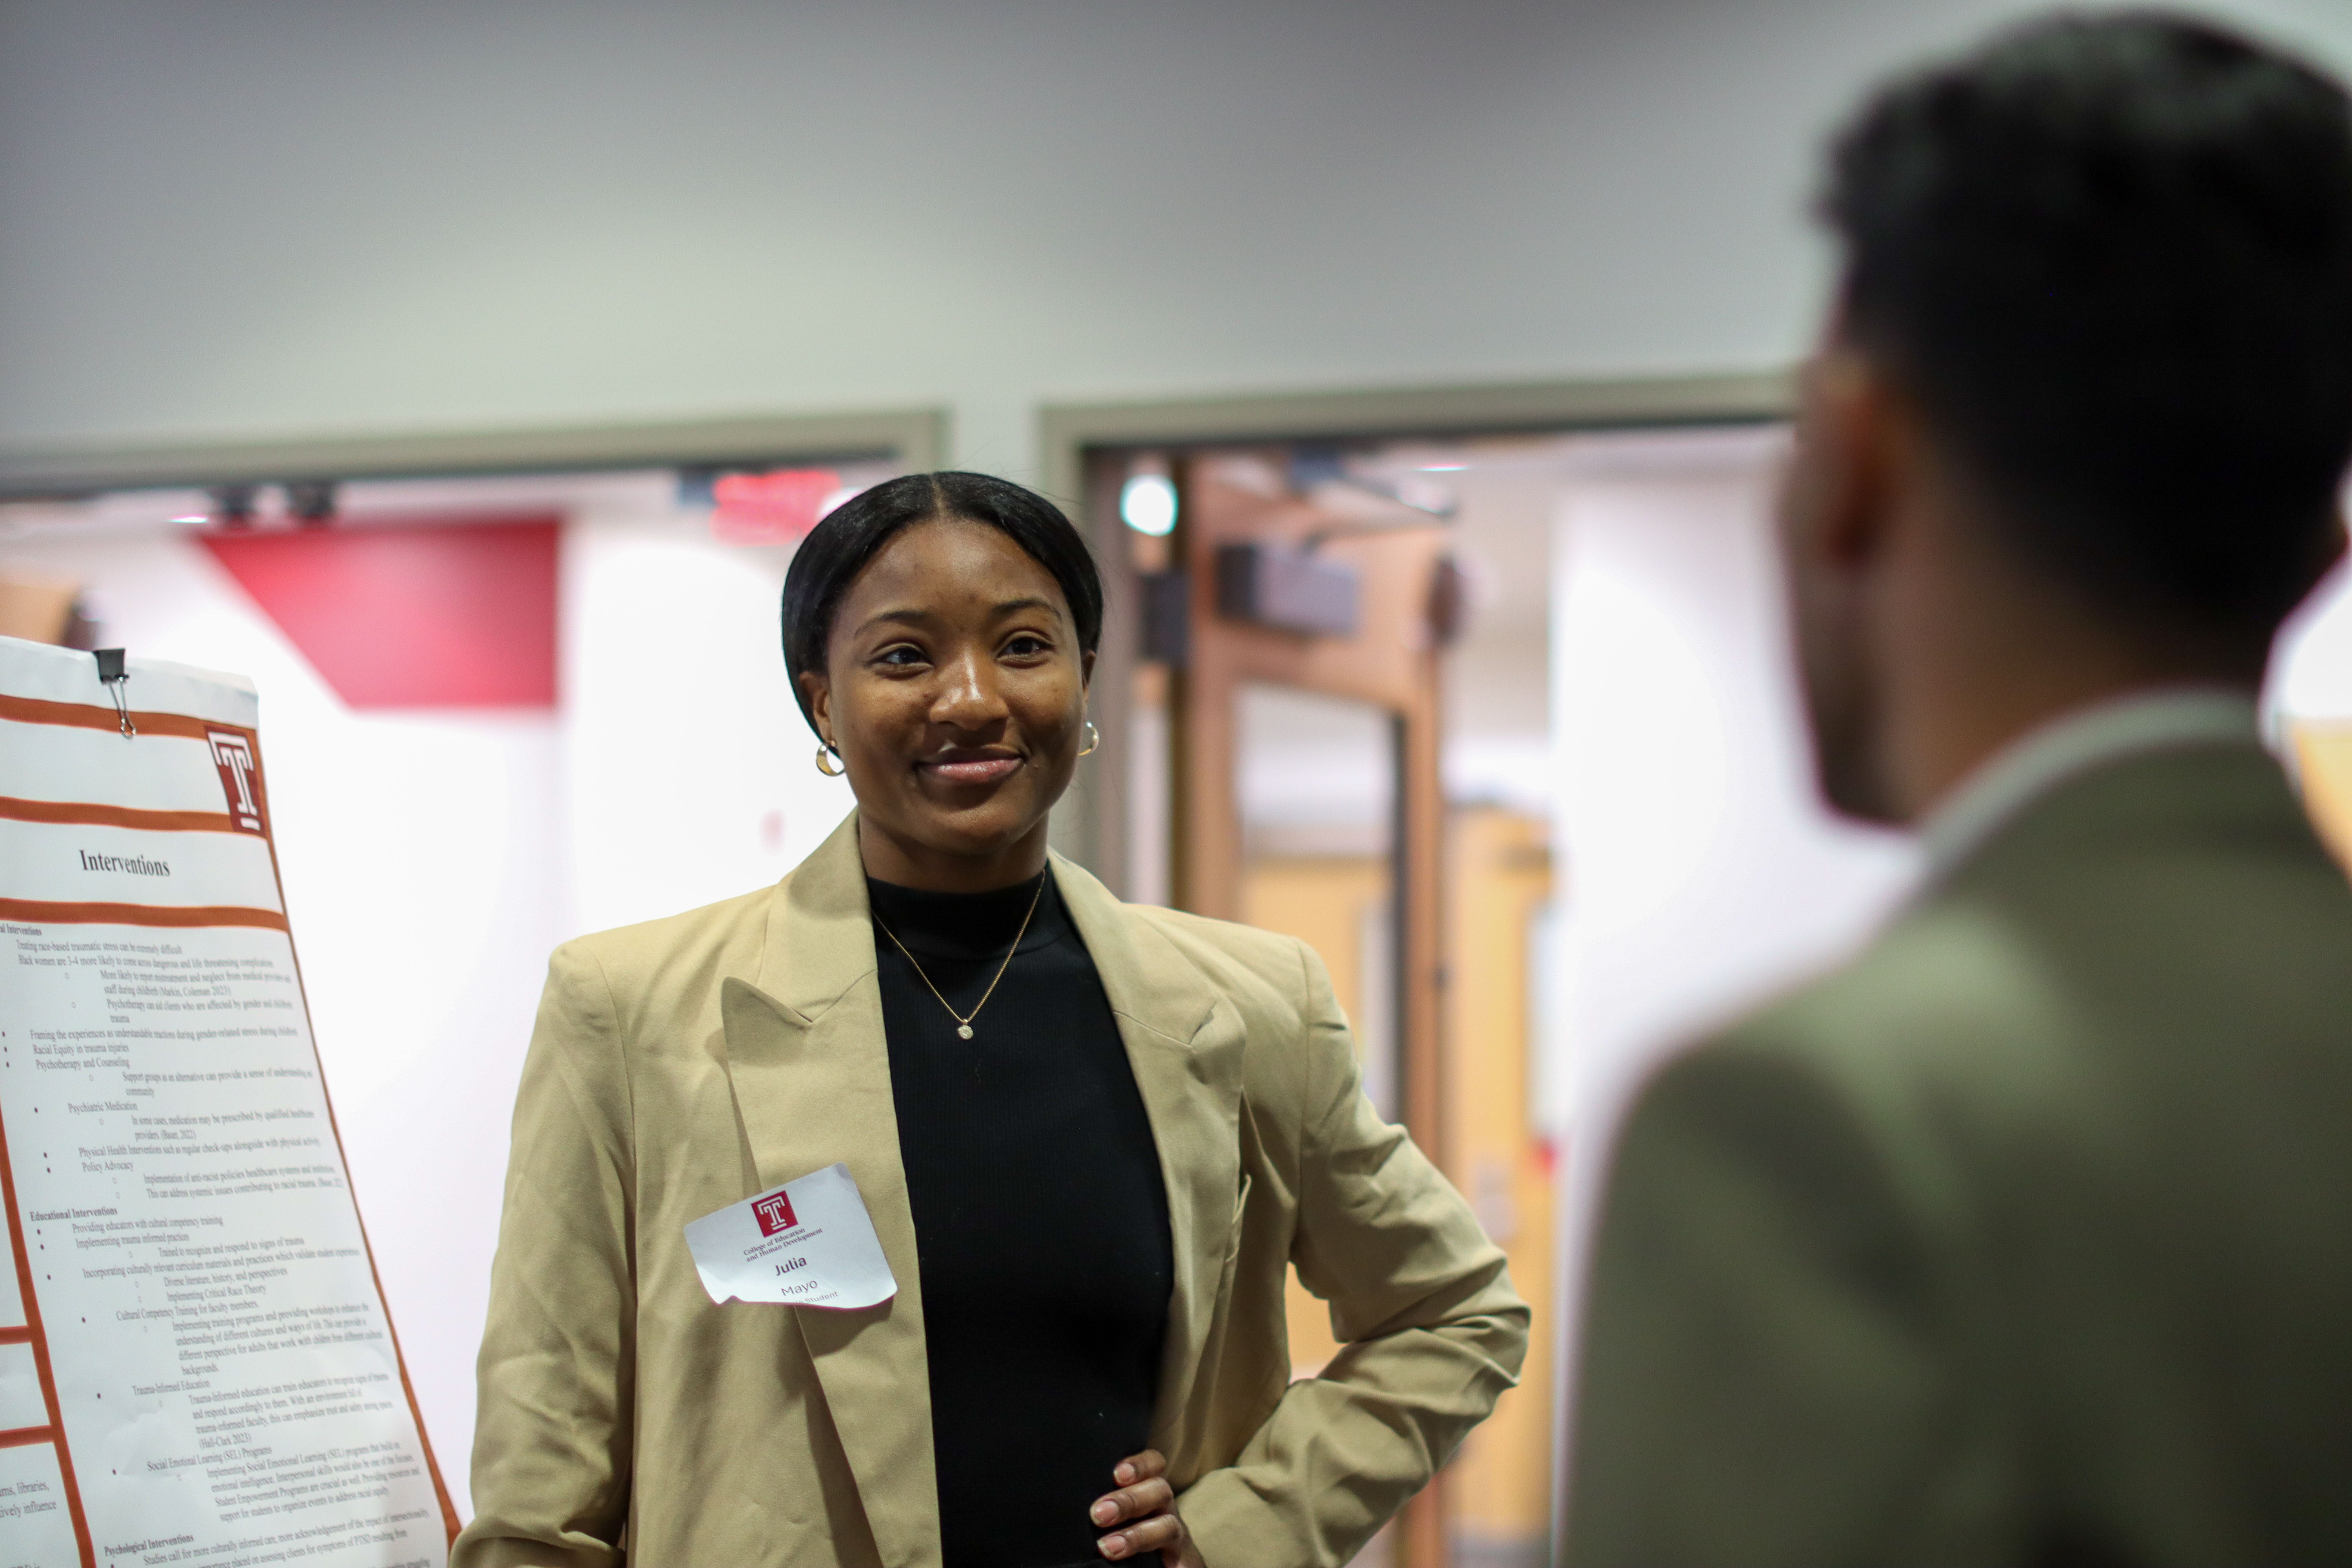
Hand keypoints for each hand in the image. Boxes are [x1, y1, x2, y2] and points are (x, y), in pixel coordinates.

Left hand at [1090, 1449, 1203, 1566]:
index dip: (1139, 1464)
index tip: (1115, 1473)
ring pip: (1168, 1525)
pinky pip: (1184, 1559)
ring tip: (1107, 1548)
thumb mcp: (1110, 1517)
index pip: (1153, 1464)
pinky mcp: (1184, 1562)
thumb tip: (1047, 1503)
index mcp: (1148, 1491)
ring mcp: (1176, 1537)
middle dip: (1129, 1500)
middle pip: (1159, 1490)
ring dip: (1137, 1535)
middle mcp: (1165, 1510)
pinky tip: (1125, 1563)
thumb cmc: (1118, 1536)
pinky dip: (1158, 1558)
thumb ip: (1099, 1506)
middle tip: (1099, 1514)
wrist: (1161, 1567)